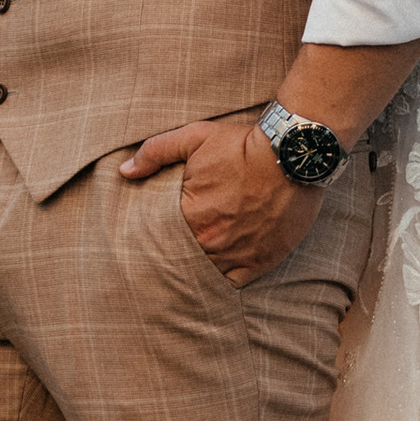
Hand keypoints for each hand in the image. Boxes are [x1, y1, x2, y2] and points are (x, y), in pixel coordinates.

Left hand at [116, 112, 322, 282]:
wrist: (294, 153)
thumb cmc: (244, 144)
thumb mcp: (195, 137)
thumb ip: (156, 152)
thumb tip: (125, 171)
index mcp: (190, 215)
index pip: (159, 237)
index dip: (155, 237)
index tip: (153, 236)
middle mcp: (212, 241)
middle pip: (180, 259)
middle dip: (174, 256)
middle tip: (169, 253)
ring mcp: (237, 255)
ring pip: (204, 273)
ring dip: (196, 269)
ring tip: (190, 264)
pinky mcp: (261, 262)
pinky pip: (233, 284)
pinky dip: (223, 281)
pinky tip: (216, 275)